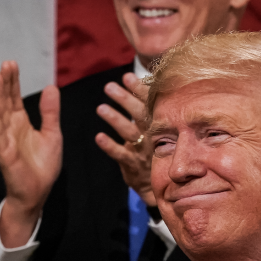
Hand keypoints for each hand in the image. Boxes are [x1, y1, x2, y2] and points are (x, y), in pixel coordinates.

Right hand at [0, 61, 61, 247]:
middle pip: (6, 100)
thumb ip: (50, 112)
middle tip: (6, 63)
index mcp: (22, 122)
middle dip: (5, 82)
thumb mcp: (52, 134)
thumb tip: (51, 87)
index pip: (15, 97)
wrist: (37, 192)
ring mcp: (6, 139)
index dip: (13, 81)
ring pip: (0, 113)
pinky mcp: (5, 153)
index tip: (12, 63)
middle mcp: (11, 128)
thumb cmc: (43, 164)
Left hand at [95, 73, 154, 205]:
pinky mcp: (133, 165)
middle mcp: (154, 136)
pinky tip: (99, 137)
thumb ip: (151, 108)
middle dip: (125, 100)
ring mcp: (144, 151)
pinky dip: (110, 146)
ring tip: (101, 108)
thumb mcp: (159, 129)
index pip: (151, 104)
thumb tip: (146, 81)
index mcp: (160, 125)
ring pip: (130, 133)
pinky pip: (121, 155)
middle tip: (109, 87)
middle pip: (140, 115)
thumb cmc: (156, 149)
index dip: (140, 90)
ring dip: (116, 120)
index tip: (128, 77)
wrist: (160, 184)